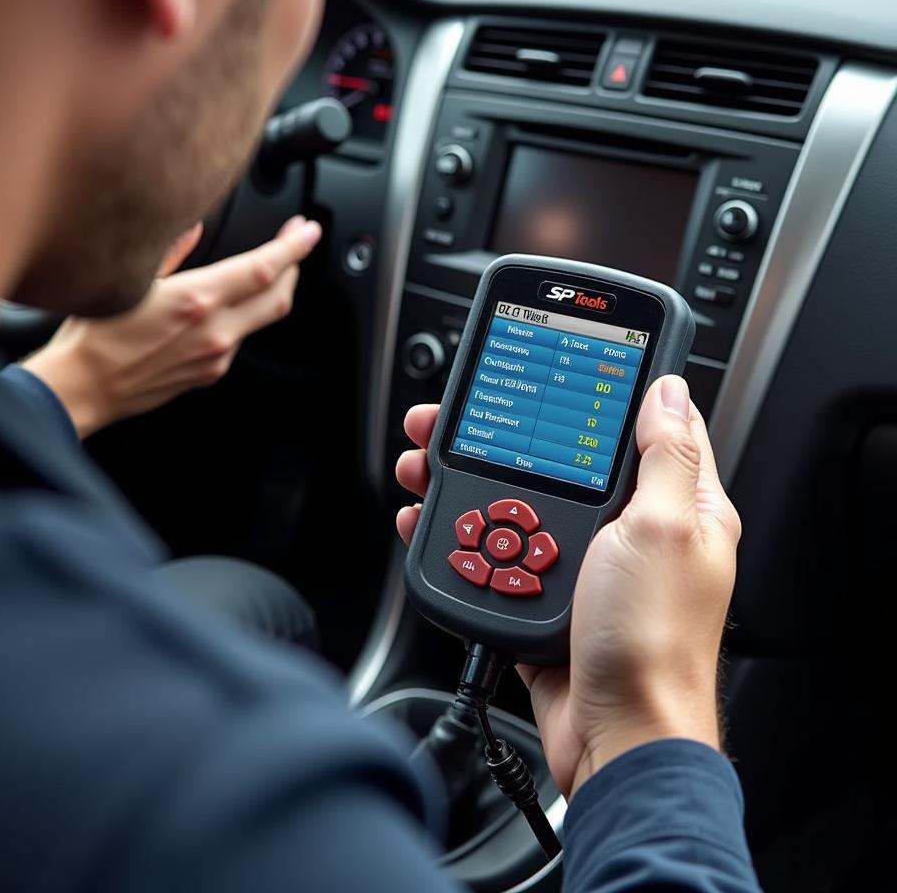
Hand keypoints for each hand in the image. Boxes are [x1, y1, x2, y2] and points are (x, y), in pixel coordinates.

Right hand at [23, 216, 321, 436]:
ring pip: (260, 320)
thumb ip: (172, 250)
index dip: (292, 248)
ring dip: (269, 292)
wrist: (82, 387)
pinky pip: (238, 339)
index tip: (307, 230)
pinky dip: (242, 317)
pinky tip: (228, 306)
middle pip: (277, 297)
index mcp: (196, 300)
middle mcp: (214, 331)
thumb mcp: (129, 279)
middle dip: (293, 267)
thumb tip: (193, 225)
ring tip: (265, 269)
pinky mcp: (209, 373)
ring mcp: (216, 356)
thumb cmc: (94, 335)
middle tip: (294, 244)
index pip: (263, 269)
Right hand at [395, 377, 740, 799]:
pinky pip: (498, 552)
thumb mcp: (662, 528)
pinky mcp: (545, 596)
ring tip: (423, 461)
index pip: (641, 425)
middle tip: (453, 416)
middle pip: (557, 459)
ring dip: (467, 479)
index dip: (597, 388)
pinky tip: (430, 519)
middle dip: (503, 433)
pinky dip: (461, 534)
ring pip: (518, 502)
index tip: (554, 361)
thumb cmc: (652, 642)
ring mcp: (584, 565)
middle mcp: (629, 530)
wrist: (618, 738)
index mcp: (674, 506)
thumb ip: (662, 457)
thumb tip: (669, 390)